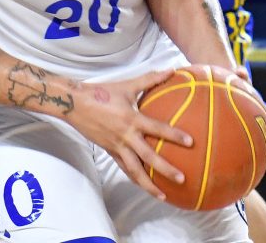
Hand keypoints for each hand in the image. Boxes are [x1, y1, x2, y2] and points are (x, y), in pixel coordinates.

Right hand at [66, 69, 191, 201]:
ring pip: (134, 170)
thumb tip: (171, 70)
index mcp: (131, 119)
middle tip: (182, 178)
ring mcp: (116, 146)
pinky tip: (143, 185)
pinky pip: (124, 168)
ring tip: (162, 195)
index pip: (157, 128)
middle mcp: (125, 136)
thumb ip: (150, 79)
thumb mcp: (127, 85)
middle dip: (165, 170)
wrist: (74, 104)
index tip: (190, 142)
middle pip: (148, 157)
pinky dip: (134, 178)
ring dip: (149, 184)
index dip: (174, 135)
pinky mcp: (109, 151)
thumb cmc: (102, 92)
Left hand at [223, 71, 265, 178]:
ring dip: (265, 167)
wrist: (233, 90)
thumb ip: (240, 76)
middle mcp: (264, 127)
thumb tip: (238, 69)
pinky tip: (237, 176)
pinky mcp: (247, 141)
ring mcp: (257, 136)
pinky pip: (248, 153)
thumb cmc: (236, 85)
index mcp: (265, 114)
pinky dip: (246, 164)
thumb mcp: (239, 79)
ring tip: (260, 181)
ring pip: (264, 153)